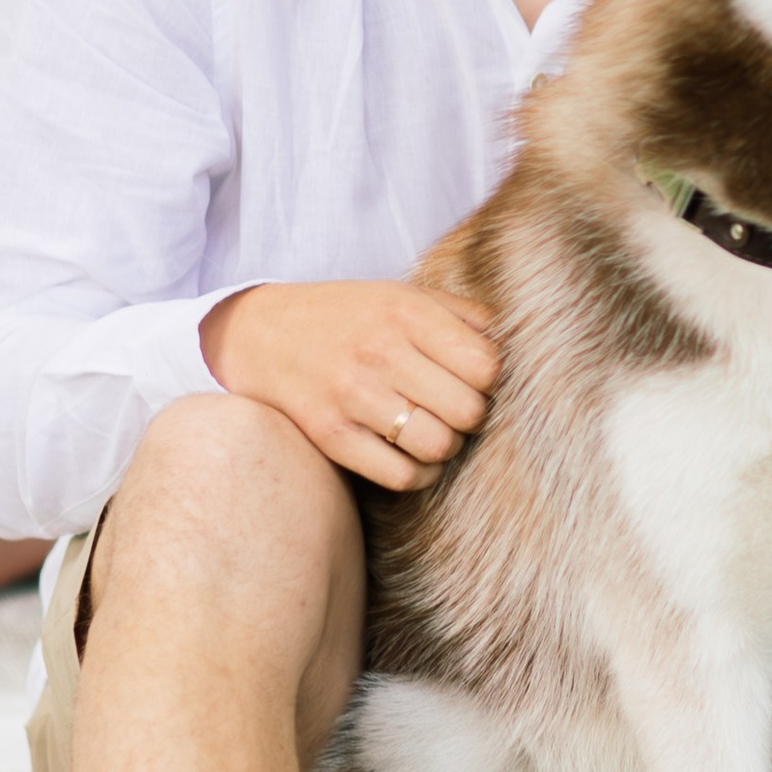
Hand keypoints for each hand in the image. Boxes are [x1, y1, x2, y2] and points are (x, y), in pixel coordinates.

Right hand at [201, 280, 498, 490]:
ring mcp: (352, 396)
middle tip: (454, 408)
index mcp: (405, 311)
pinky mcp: (330, 435)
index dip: (490, 379)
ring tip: (434, 430)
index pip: (487, 365)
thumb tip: (512, 349)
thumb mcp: (402, 295)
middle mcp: (379, 352)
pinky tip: (413, 456)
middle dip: (471, 415)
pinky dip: (420, 474)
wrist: (259, 333)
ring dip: (446, 446)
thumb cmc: (347, 317)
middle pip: (469, 410)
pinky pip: (402, 477)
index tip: (473, 379)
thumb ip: (462, 315)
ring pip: (439, 446)